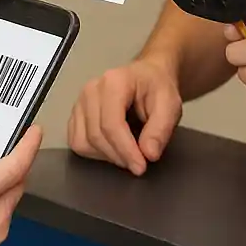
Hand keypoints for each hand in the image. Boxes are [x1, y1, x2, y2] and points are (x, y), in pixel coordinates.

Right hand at [67, 59, 182, 174]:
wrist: (147, 77)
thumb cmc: (157, 89)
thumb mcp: (170, 105)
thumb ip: (161, 129)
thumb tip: (149, 154)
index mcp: (114, 82)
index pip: (111, 124)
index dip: (125, 150)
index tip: (140, 167)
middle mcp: (91, 90)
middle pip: (96, 135)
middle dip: (118, 156)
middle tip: (139, 163)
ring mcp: (80, 102)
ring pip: (83, 142)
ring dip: (106, 155)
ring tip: (126, 153)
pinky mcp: (75, 114)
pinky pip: (76, 142)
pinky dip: (93, 153)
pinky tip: (112, 148)